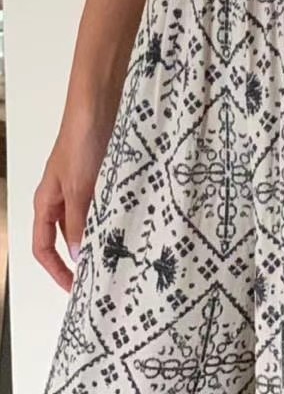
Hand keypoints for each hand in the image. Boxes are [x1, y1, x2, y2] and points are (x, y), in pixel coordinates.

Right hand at [32, 110, 113, 291]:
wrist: (100, 105)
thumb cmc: (82, 143)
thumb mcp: (79, 188)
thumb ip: (77, 222)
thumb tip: (76, 256)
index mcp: (47, 202)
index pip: (43, 247)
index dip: (56, 270)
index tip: (74, 288)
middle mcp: (62, 196)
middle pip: (65, 237)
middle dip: (80, 257)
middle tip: (102, 276)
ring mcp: (83, 185)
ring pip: (89, 221)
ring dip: (100, 237)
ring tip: (120, 255)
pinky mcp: (103, 174)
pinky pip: (106, 204)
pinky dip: (114, 217)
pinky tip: (130, 225)